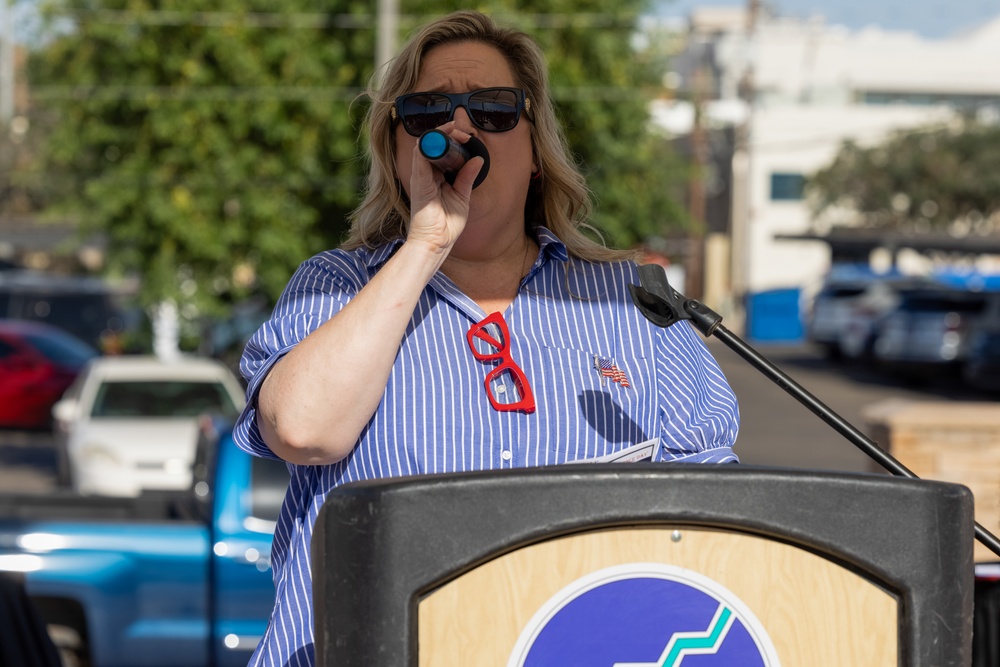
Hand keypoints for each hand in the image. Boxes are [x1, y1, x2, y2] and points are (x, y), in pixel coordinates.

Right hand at [405, 122, 484, 254]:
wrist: (436, 242)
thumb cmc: (446, 224)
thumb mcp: (462, 196)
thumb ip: (467, 177)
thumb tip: (478, 160)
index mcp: (435, 178)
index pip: (440, 151)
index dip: (452, 140)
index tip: (466, 136)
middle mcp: (426, 174)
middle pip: (433, 145)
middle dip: (447, 132)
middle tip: (464, 130)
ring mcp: (421, 176)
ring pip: (426, 144)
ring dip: (441, 133)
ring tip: (456, 128)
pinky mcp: (419, 180)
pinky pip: (420, 154)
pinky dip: (432, 142)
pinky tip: (444, 136)